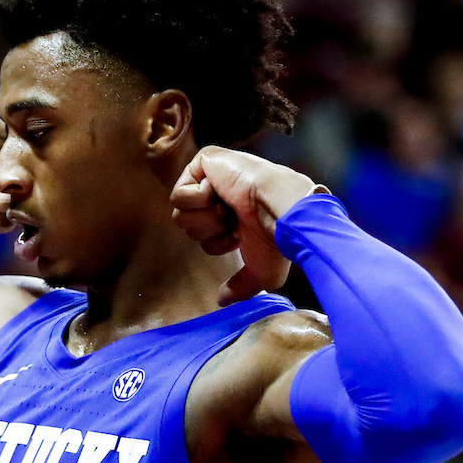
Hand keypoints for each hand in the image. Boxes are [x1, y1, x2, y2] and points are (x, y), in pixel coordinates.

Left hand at [170, 146, 323, 305]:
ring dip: (207, 219)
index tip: (242, 234)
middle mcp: (223, 195)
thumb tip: (222, 301)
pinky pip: (180, 194)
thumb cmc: (277, 239)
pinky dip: (200, 201)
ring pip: (181, 213)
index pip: (204, 238)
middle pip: (188, 227)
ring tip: (230, 208)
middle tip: (236, 221)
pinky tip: (221, 194)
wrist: (283, 213)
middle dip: (211, 231)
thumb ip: (241, 287)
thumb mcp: (262, 272)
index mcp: (235, 216)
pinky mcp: (206, 161)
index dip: (220, 243)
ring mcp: (214, 176)